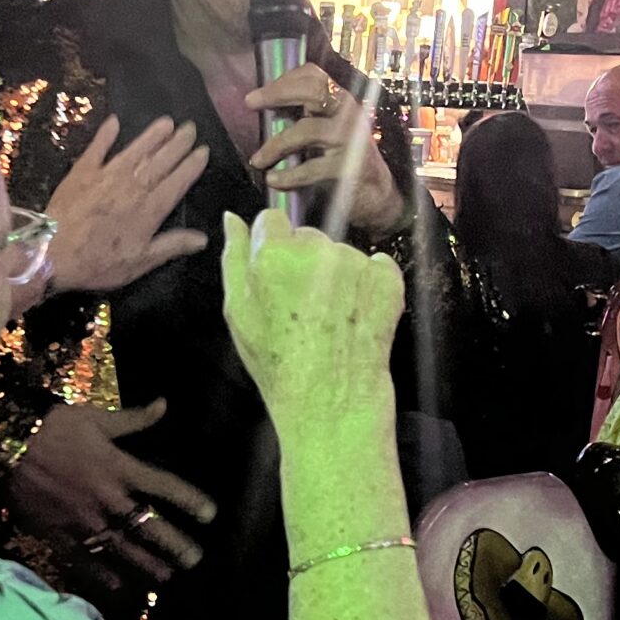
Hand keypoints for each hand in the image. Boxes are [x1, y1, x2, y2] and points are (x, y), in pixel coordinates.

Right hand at [7, 401, 215, 591]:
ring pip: (123, 550)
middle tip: (194, 560)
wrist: (7, 447)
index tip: (209, 515)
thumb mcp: (94, 418)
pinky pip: (86, 562)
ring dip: (147, 566)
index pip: (164, 486)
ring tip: (166, 579)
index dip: (190, 501)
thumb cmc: (51, 428)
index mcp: (119, 467)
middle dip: (174, 545)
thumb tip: (163, 404)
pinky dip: (103, 577)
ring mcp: (84, 521)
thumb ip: (132, 419)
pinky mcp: (60, 535)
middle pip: (149, 527)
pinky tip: (120, 590)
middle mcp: (107, 499)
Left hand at [41, 115, 209, 296]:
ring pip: (135, 150)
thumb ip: (172, 246)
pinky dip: (106, 134)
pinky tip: (114, 121)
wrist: (53, 252)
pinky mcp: (82, 171)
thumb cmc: (98, 263)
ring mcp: (106, 175)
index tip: (203, 150)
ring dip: (152, 135)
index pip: (177, 182)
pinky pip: (97, 148)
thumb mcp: (140, 262)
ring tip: (167, 121)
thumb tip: (203, 238)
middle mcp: (132, 186)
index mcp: (149, 209)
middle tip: (190, 128)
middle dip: (177, 144)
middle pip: (160, 161)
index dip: (191, 165)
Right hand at [220, 209, 402, 429]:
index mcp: (274, 256)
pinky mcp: (386, 278)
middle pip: (308, 237)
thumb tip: (233, 218)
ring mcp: (356, 263)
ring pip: (339, 253)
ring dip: (335, 276)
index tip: (277, 278)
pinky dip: (366, 285)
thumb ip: (234, 259)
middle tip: (302, 308)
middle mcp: (318, 250)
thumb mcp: (238, 314)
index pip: (272, 220)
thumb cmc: (278, 363)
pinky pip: (373, 266)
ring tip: (329, 319)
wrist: (331, 400)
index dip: (272, 249)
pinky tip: (354, 316)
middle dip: (304, 262)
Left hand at [245, 64, 403, 236]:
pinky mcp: (350, 167)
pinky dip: (287, 176)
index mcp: (342, 102)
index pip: (315, 76)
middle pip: (313, 91)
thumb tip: (269, 111)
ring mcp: (351, 140)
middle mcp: (349, 114)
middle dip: (277, 93)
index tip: (258, 95)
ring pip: (306, 131)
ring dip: (275, 146)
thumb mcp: (327, 132)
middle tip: (251, 103)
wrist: (378, 196)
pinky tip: (274, 181)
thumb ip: (305, 118)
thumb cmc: (345, 161)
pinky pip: (310, 168)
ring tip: (258, 161)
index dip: (284, 80)